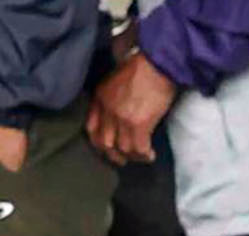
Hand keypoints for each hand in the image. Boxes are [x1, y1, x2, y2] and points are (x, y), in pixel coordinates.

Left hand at [85, 49, 173, 163]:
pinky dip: (144, 155)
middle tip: (122, 159)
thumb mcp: (117, 78)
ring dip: (132, 156)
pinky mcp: (139, 125)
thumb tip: (120, 110)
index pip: (91, 127)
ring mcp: (122, 119)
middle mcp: (108, 110)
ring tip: (141, 157)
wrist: (157, 63)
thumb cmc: (142, 66)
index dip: (98, 141)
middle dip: (113, 155)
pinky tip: (150, 155)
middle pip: (104, 142)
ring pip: (122, 148)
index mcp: (100, 97)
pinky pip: (138, 148)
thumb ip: (112, 96)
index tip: (107, 147)